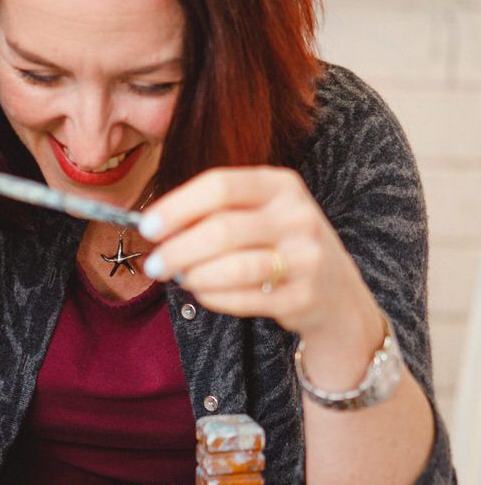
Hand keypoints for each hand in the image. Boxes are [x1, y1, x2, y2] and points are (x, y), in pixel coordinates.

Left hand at [140, 166, 372, 338]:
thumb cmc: (281, 243)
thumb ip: (215, 212)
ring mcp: (306, 257)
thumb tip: (157, 227)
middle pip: (223, 229)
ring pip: (234, 267)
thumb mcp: (260, 212)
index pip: (221, 185)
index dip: (178, 206)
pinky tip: (203, 293)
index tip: (148, 226)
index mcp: (281, 184)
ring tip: (179, 278)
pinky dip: (214, 298)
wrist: (337, 291)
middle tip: (154, 264)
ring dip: (195, 276)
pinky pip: (245, 299)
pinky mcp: (304, 296)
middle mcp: (298, 216)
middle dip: (178, 249)